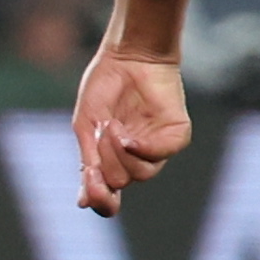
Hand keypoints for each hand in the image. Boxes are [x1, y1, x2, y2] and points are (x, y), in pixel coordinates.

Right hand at [70, 46, 190, 217]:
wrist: (128, 57)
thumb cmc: (103, 88)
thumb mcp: (86, 127)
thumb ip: (89, 162)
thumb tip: (84, 203)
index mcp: (111, 159)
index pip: (109, 196)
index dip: (100, 200)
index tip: (90, 191)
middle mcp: (135, 157)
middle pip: (120, 182)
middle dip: (105, 162)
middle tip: (99, 134)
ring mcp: (156, 147)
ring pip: (140, 173)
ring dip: (120, 153)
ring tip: (112, 126)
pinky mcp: (175, 134)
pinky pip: (161, 156)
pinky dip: (143, 150)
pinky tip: (129, 137)